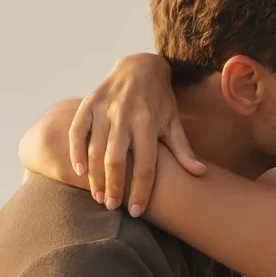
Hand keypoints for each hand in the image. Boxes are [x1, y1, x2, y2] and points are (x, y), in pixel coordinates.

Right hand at [69, 52, 205, 217]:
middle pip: (117, 160)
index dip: (141, 190)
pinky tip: (78, 172)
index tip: (137, 211)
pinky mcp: (89, 104)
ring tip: (98, 197)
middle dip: (114, 187)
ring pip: (95, 149)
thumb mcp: (173, 121)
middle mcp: (125, 116)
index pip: (146, 165)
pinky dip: (75, 151)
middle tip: (113, 208)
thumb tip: (200, 174)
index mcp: (148, 123)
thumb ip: (182, 149)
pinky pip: (78, 131)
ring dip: (95, 176)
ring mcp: (104, 109)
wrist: (139, 65)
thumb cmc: (159, 100)